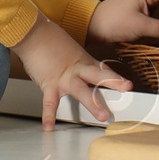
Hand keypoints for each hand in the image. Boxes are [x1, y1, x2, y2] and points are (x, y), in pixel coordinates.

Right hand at [14, 12, 134, 131]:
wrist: (31, 33)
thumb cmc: (47, 39)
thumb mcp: (68, 49)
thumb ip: (76, 62)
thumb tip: (78, 70)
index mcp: (83, 62)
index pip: (102, 70)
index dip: (115, 78)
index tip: (127, 86)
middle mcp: (77, 70)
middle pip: (98, 75)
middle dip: (113, 82)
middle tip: (126, 89)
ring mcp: (64, 78)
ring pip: (81, 90)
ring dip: (93, 103)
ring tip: (102, 116)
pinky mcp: (49, 84)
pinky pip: (50, 102)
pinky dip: (48, 115)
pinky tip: (49, 127)